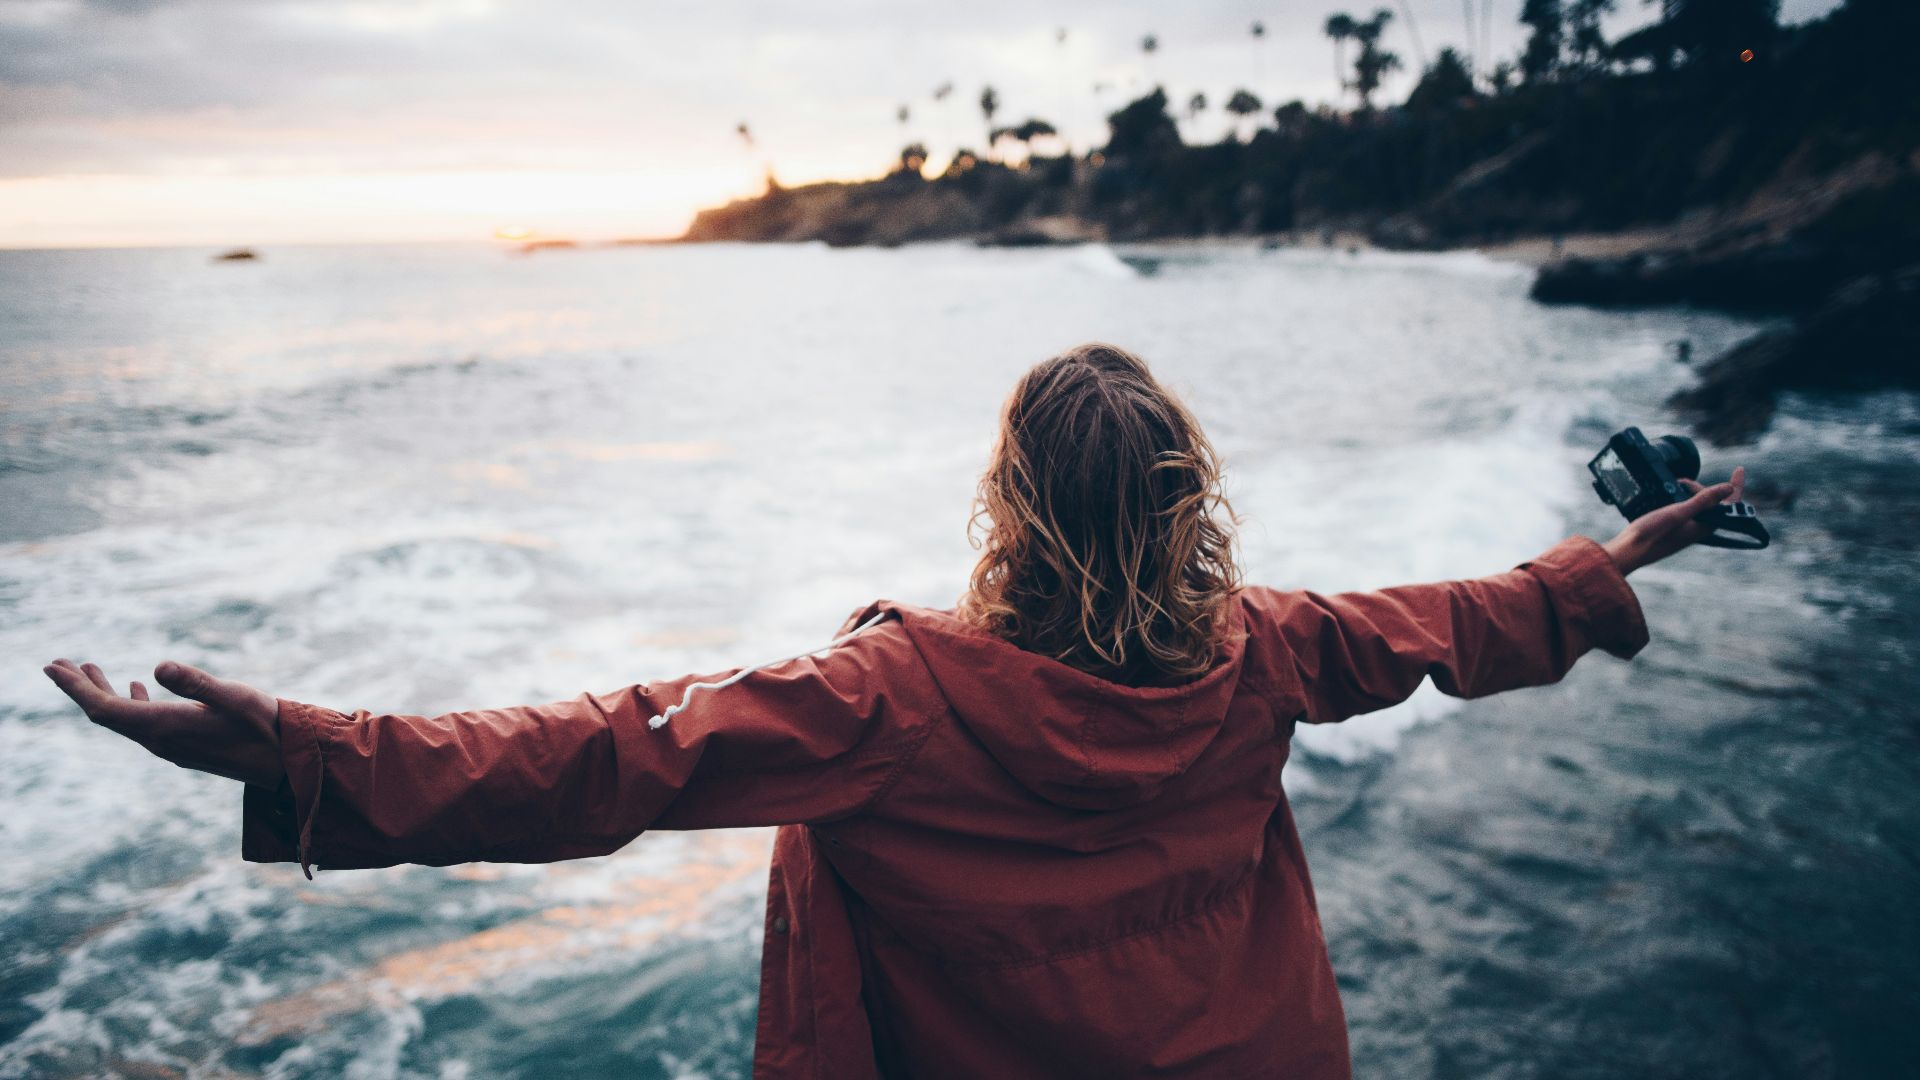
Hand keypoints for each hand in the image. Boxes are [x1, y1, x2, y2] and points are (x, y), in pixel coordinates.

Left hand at [41, 659, 282, 786]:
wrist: (287, 764)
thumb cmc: (266, 726)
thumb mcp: (235, 697)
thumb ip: (197, 682)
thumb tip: (156, 665)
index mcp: (166, 727)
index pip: (105, 709)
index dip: (76, 688)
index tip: (52, 666)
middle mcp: (162, 741)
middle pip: (107, 715)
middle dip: (80, 689)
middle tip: (56, 663)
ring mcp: (172, 746)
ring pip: (124, 719)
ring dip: (103, 694)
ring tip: (88, 668)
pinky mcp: (184, 745)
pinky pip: (143, 724)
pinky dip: (130, 702)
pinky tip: (136, 688)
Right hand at [1602, 466, 1746, 574]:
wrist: (1627, 551)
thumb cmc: (1651, 534)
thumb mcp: (1678, 512)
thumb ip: (1703, 501)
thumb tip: (1729, 488)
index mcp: (1704, 526)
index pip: (1729, 504)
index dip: (1735, 486)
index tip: (1740, 469)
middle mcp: (1698, 529)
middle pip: (1711, 503)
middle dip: (1702, 488)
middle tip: (1682, 481)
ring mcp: (1686, 529)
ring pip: (1697, 506)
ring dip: (1690, 492)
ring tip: (1676, 486)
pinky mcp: (1674, 528)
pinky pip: (1685, 510)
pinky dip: (1680, 499)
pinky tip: (1668, 495)